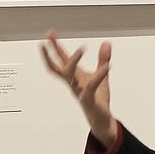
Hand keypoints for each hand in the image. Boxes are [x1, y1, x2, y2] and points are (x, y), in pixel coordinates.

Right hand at [40, 30, 118, 146]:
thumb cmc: (98, 99)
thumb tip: (106, 43)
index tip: (50, 33)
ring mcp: (79, 91)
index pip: (62, 59)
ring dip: (73, 61)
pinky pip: (91, 86)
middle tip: (47, 40)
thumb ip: (102, 59)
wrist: (101, 120)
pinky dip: (99, 75)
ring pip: (70, 75)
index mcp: (74, 76)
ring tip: (82, 48)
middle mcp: (73, 83)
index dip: (55, 46)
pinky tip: (107, 66)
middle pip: (57, 67)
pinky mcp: (89, 99)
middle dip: (50, 53)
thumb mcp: (101, 75)